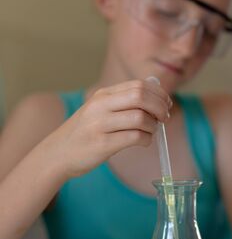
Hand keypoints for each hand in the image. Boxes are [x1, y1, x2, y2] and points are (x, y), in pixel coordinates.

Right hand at [49, 79, 171, 178]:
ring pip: (140, 118)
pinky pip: (135, 137)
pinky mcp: (102, 144)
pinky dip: (146, 139)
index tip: (166, 103)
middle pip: (141, 97)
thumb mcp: (98, 110)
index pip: (138, 85)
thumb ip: (122, 102)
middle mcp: (100, 106)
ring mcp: (100, 125)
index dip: (158, 94)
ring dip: (153, 126)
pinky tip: (144, 141)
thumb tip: (156, 100)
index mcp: (102, 95)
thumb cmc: (84, 132)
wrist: (57, 153)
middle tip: (165, 118)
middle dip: (160, 107)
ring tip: (151, 131)